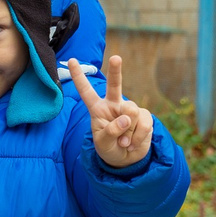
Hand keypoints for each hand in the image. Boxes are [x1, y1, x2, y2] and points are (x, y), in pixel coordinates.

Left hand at [69, 53, 154, 168]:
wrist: (126, 159)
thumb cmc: (109, 148)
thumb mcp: (103, 143)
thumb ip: (111, 131)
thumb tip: (127, 118)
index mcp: (98, 108)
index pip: (86, 91)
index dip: (79, 77)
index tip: (71, 60)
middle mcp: (113, 105)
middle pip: (115, 85)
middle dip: (116, 71)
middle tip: (115, 58)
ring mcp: (130, 109)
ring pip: (131, 112)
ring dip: (128, 132)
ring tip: (124, 142)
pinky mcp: (144, 116)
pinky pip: (144, 124)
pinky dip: (138, 138)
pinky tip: (132, 144)